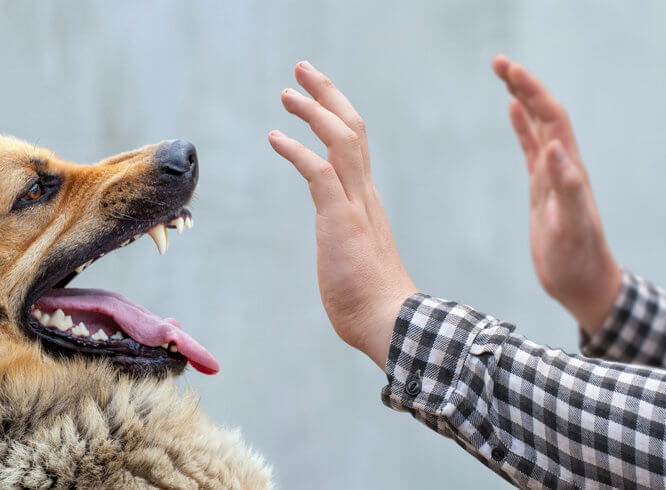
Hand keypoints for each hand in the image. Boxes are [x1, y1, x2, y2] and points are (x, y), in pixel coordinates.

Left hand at [269, 61, 416, 369]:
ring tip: (287, 93)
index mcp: (366, 201)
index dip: (336, 114)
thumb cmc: (371, 301)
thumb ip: (347, 242)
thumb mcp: (354, 259)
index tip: (316, 96)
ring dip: (314, 111)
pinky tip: (275, 137)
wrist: (389, 322)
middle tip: (303, 70)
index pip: (355, 145)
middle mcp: (364, 194)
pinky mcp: (340, 219)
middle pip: (352, 128)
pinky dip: (297, 150)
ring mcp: (355, 205)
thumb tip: (341, 250)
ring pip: (341, 139)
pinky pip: (319, 172)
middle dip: (327, 94)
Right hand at [492, 55, 621, 333]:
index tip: (509, 70)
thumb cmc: (577, 259)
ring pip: (538, 126)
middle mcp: (563, 165)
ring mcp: (552, 176)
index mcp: (569, 169)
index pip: (551, 118)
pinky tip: (512, 112)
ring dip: (522, 98)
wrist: (582, 283)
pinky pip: (531, 148)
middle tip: (498, 62)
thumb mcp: (571, 225)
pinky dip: (522, 127)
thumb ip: (566, 186)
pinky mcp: (542, 189)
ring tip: (504, 75)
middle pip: (544, 113)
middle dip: (524, 85)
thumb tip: (553, 146)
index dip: (532, 91)